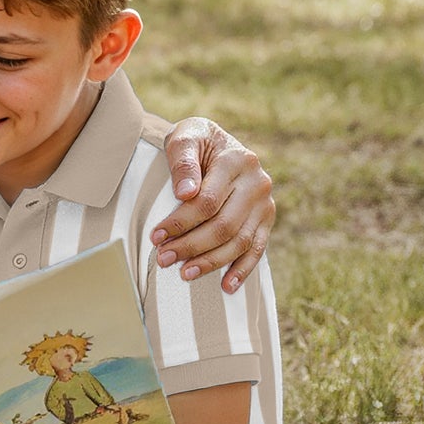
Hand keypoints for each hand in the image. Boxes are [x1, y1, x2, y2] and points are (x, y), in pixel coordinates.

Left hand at [155, 118, 274, 293]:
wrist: (216, 142)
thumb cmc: (194, 141)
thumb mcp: (184, 137)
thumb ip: (183, 161)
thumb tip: (185, 193)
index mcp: (237, 160)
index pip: (207, 201)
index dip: (180, 222)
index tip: (155, 237)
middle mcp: (257, 182)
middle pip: (223, 224)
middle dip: (191, 246)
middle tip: (163, 259)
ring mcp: (265, 202)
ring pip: (239, 241)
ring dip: (211, 261)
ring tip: (184, 274)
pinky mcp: (267, 218)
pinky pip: (257, 249)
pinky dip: (243, 270)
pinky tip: (226, 286)